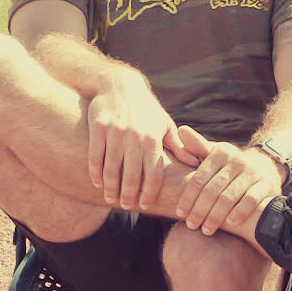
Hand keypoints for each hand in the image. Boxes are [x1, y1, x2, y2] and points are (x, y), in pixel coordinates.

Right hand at [84, 76, 185, 211]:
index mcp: (153, 138)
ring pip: (111, 168)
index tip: (146, 206)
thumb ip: (178, 146)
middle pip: (130, 175)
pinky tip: (97, 183)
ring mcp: (115, 132)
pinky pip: (95, 156)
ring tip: (110, 199)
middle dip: (128, 195)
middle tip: (126, 206)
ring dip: (110, 188)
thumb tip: (196, 164)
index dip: (149, 193)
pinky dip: (95, 173)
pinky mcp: (98, 127)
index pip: (153, 174)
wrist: (120, 84)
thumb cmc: (146, 109)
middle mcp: (134, 136)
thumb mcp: (165, 124)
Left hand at [172, 126, 284, 236]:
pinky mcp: (265, 184)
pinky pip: (251, 200)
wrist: (266, 165)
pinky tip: (230, 224)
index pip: (199, 179)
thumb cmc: (230, 165)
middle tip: (191, 225)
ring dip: (216, 216)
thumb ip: (197, 146)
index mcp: (219, 153)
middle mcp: (236, 160)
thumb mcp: (215, 154)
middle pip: (212, 190)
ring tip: (206, 230)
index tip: (179, 214)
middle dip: (199, 210)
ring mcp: (252, 172)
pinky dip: (240, 212)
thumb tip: (180, 129)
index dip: (188, 197)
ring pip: (229, 197)